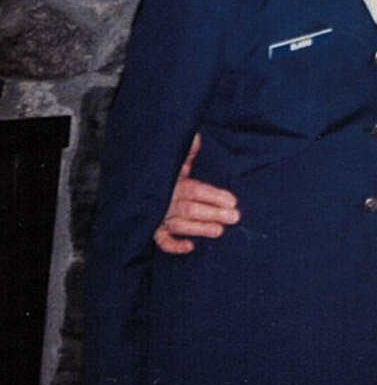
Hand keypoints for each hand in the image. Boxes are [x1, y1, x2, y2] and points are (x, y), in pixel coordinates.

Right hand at [153, 132, 239, 254]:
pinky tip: (190, 247)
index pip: (196, 189)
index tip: (233, 200)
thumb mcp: (174, 161)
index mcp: (174, 182)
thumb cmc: (162, 175)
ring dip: (199, 228)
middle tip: (234, 217)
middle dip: (213, 213)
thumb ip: (188, 151)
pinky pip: (162, 241)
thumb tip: (197, 137)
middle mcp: (166, 200)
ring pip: (179, 225)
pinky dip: (174, 246)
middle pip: (190, 208)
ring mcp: (158, 217)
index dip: (214, 195)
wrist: (133, 186)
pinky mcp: (152, 231)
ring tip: (219, 231)